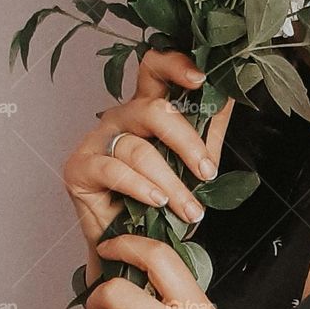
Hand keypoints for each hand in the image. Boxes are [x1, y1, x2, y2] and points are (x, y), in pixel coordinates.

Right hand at [63, 49, 235, 253]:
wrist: (131, 243)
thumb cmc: (161, 198)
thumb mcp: (194, 161)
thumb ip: (209, 128)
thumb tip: (229, 95)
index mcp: (148, 108)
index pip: (155, 69)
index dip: (175, 65)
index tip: (200, 79)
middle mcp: (121, 117)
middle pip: (152, 110)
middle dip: (186, 143)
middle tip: (207, 173)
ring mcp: (97, 140)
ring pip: (139, 150)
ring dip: (171, 183)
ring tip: (189, 209)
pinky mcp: (79, 166)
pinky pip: (113, 170)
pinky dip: (140, 188)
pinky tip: (156, 202)